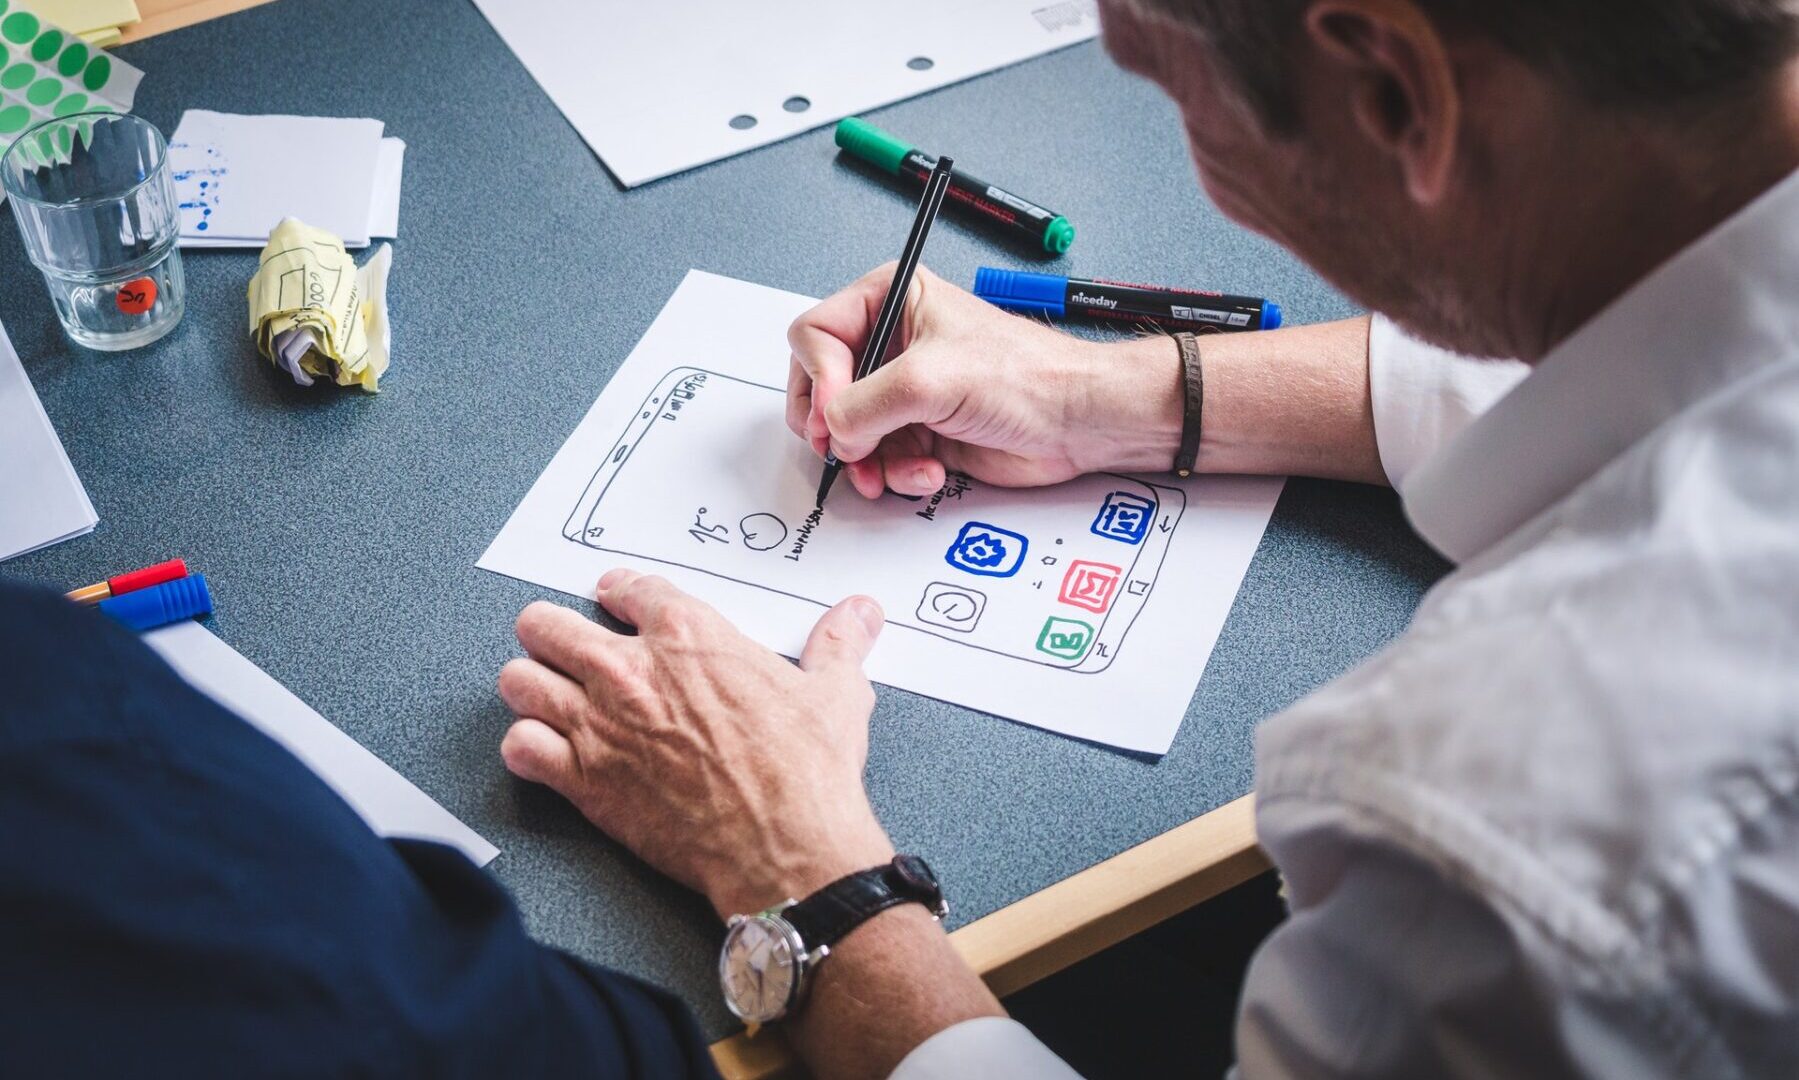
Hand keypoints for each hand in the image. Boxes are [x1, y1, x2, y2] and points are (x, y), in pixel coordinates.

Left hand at [497, 570, 894, 918]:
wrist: (785, 846)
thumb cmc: (806, 772)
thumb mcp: (834, 694)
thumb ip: (838, 645)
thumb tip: (860, 614)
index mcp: (688, 633)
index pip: (627, 588)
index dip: (618, 592)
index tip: (613, 599)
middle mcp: (631, 670)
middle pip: (548, 625)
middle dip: (552, 634)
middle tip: (564, 647)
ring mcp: (598, 724)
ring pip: (519, 681)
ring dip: (530, 687)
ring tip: (546, 696)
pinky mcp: (583, 780)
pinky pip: (519, 747)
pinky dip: (525, 749)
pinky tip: (543, 753)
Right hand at [787, 263, 1183, 498]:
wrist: (1076, 423)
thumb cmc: (1026, 376)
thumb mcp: (929, 379)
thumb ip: (863, 405)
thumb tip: (831, 432)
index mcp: (891, 300)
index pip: (815, 334)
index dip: (820, 378)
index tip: (836, 413)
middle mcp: (892, 344)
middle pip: (822, 387)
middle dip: (834, 426)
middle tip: (844, 449)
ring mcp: (903, 391)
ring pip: (846, 433)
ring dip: (867, 460)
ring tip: (891, 470)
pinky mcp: (918, 432)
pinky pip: (878, 460)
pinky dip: (896, 474)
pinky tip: (929, 471)